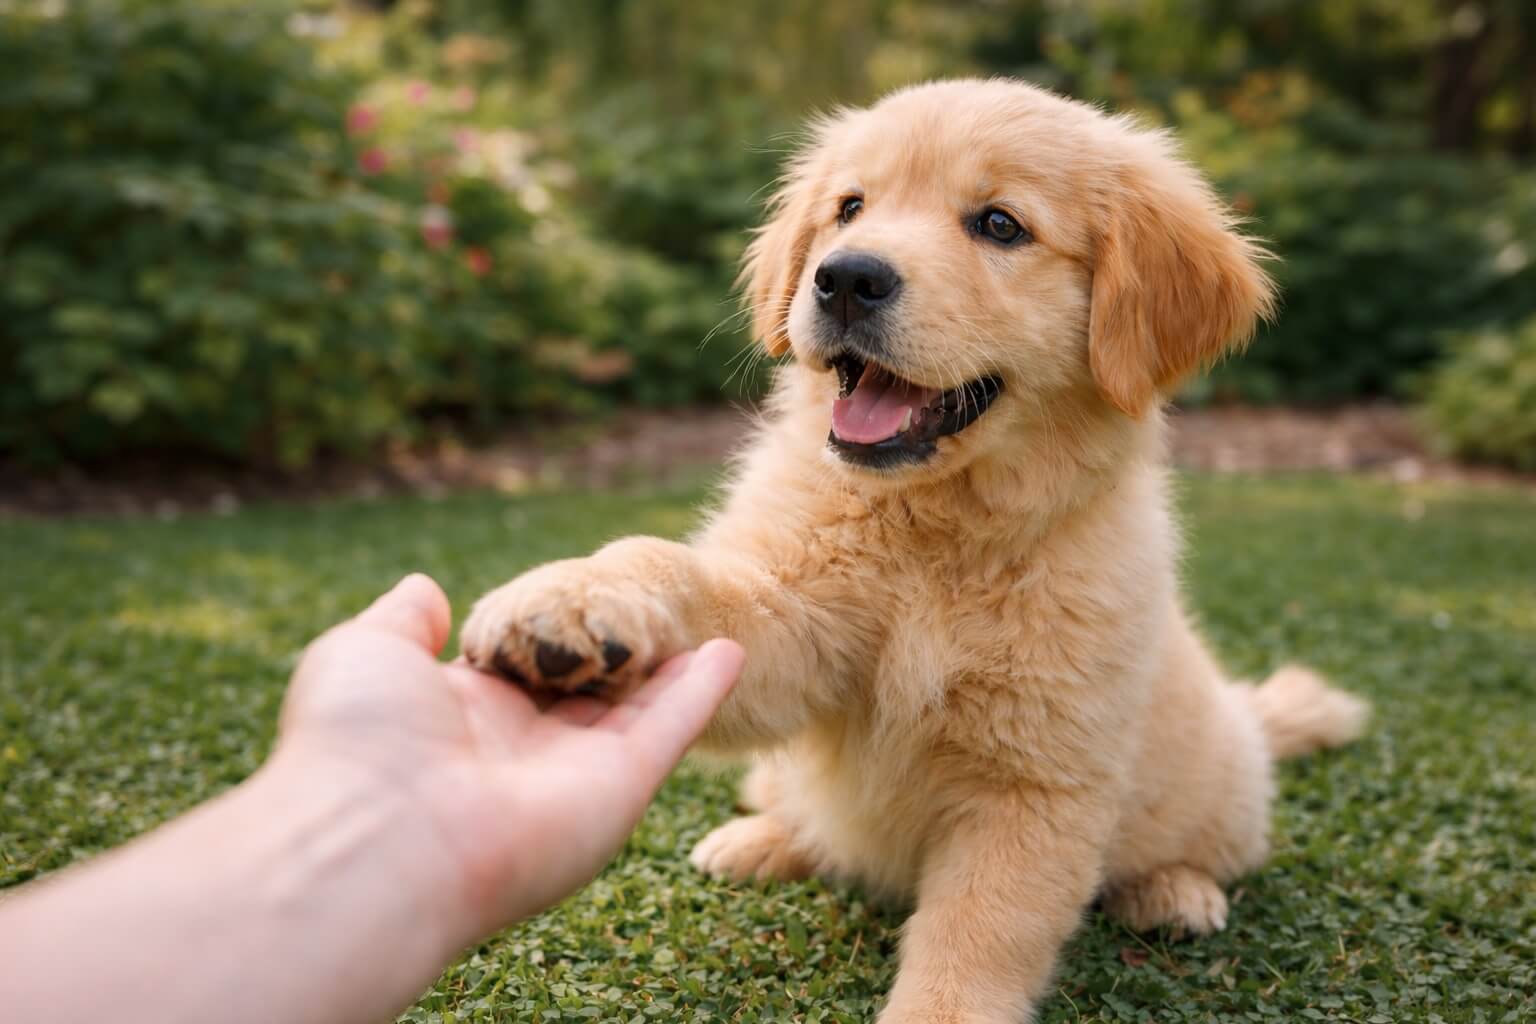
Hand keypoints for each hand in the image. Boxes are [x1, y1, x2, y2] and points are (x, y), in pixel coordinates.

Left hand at [276, 574, 743, 938]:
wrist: (378, 835)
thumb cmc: (359, 740)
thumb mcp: (364, 653)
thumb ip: (404, 620)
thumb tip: (427, 590)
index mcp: (460, 718)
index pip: (519, 668)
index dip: (549, 630)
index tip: (578, 594)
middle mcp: (520, 750)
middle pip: (585, 691)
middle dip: (618, 653)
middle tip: (655, 608)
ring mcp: (573, 773)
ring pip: (636, 710)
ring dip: (671, 669)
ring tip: (705, 621)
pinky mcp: (620, 789)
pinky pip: (671, 729)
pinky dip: (702, 691)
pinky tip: (729, 649)